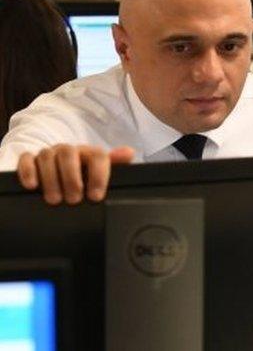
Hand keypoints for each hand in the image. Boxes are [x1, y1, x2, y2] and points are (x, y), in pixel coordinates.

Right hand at [17, 145, 134, 204]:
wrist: (61, 172)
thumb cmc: (85, 176)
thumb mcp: (101, 173)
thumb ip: (116, 164)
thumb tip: (129, 153)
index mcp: (89, 153)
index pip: (97, 155)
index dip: (98, 175)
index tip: (96, 196)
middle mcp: (68, 150)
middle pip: (68, 154)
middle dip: (71, 178)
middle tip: (74, 199)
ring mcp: (49, 154)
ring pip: (47, 157)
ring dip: (50, 179)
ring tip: (55, 200)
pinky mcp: (30, 160)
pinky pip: (26, 159)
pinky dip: (28, 172)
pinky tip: (32, 186)